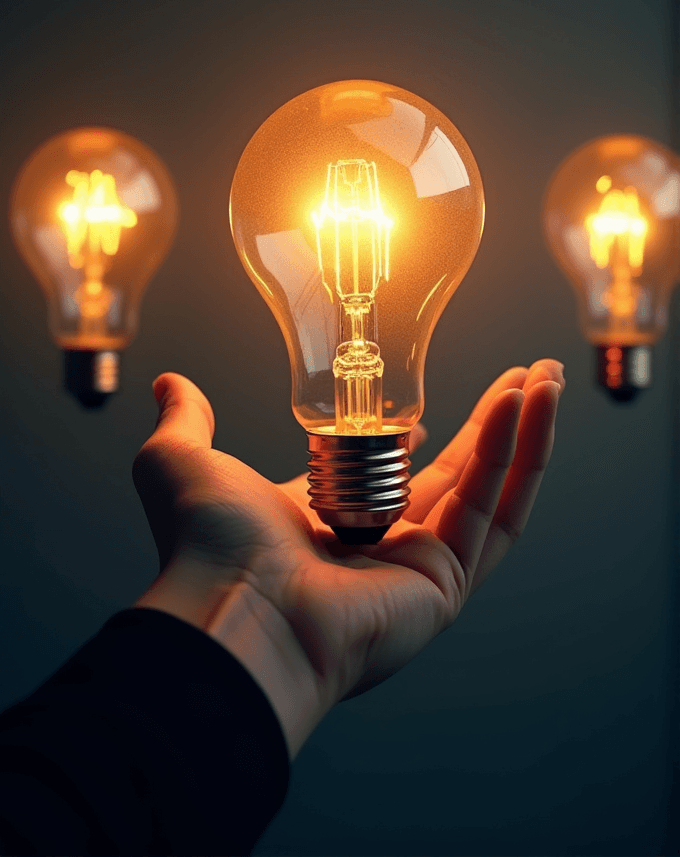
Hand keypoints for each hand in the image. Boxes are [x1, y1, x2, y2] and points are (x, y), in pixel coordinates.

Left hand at [132, 360, 563, 757]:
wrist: (234, 609)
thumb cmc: (207, 546)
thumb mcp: (185, 462)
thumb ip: (187, 419)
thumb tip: (169, 384)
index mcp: (328, 520)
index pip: (389, 478)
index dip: (413, 443)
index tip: (424, 414)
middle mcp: (379, 546)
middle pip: (457, 478)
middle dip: (494, 427)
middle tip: (526, 379)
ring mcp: (418, 566)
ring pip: (490, 490)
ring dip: (524, 432)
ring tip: (547, 379)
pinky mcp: (446, 583)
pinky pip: (495, 509)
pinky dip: (518, 455)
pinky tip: (531, 405)